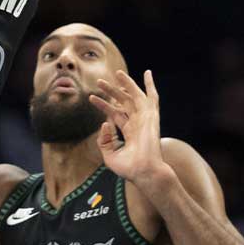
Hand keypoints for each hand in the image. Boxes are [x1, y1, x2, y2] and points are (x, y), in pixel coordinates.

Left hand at [89, 70, 171, 187]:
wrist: (143, 172)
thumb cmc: (129, 169)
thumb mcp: (109, 155)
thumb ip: (104, 140)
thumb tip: (104, 123)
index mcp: (130, 133)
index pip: (115, 114)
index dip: (103, 105)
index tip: (91, 97)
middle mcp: (138, 124)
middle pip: (123, 102)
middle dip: (112, 91)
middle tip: (99, 81)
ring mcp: (145, 119)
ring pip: (134, 96)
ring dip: (126, 84)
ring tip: (116, 72)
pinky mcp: (150, 117)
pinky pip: (152, 97)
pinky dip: (150, 85)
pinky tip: (147, 73)